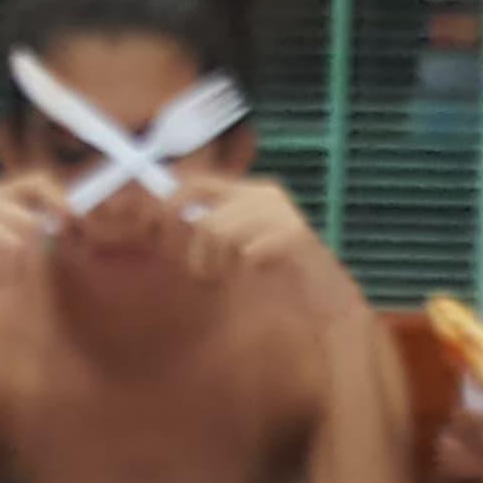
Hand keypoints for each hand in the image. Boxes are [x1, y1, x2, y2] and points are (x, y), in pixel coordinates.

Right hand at [0, 177, 64, 296]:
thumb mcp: (0, 256)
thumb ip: (25, 239)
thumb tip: (54, 225)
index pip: (34, 182)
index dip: (58, 198)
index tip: (71, 219)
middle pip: (30, 223)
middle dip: (25, 260)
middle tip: (1, 276)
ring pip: (13, 244)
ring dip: (4, 274)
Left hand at [179, 177, 319, 287]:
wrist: (326, 298)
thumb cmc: (277, 275)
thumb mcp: (239, 247)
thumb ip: (211, 230)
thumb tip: (166, 219)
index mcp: (252, 193)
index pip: (199, 184)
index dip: (171, 203)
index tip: (156, 224)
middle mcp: (266, 196)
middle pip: (207, 220)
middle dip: (198, 255)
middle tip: (206, 276)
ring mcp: (282, 213)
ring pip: (221, 234)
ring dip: (218, 267)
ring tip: (232, 279)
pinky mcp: (293, 235)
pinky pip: (247, 253)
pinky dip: (248, 270)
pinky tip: (263, 274)